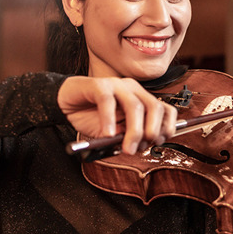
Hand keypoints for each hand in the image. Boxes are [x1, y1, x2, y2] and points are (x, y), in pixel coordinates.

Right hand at [57, 76, 177, 154]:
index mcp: (141, 99)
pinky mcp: (98, 85)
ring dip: (134, 131)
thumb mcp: (114, 133)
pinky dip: (109, 120)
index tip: (158, 143)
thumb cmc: (91, 117)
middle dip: (152, 130)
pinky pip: (107, 101)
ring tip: (126, 148)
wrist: (66, 103)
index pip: (165, 110)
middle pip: (154, 107)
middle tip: (142, 148)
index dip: (166, 127)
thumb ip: (127, 137)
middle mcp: (133, 90)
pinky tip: (108, 135)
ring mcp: (116, 85)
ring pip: (134, 106)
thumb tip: (142, 145)